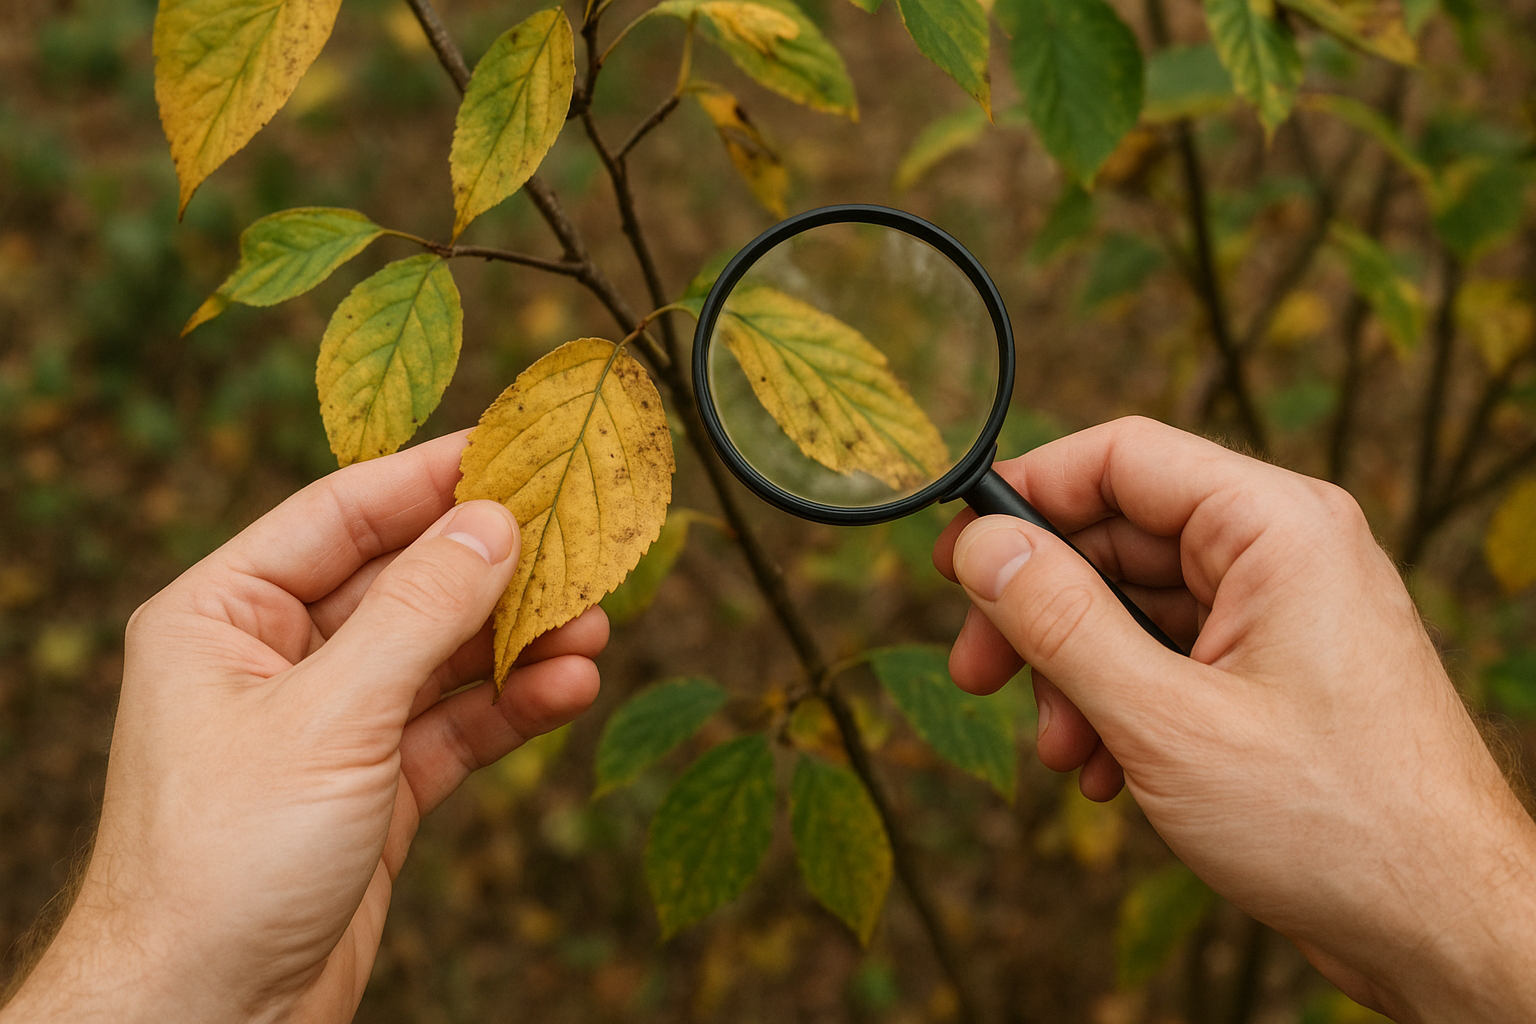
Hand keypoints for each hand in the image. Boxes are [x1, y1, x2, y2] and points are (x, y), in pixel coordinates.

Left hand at [2, 431, 605, 1023]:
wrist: (204, 1019)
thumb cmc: (225, 859)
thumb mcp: (330, 717)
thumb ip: (420, 614)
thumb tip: (494, 523)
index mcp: (223, 615)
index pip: (341, 517)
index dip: (429, 479)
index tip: (513, 449)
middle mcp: (275, 659)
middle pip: (405, 585)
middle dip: (493, 570)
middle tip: (580, 542)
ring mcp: (331, 724)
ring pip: (441, 658)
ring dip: (517, 641)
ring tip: (595, 622)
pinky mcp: (375, 788)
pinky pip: (455, 727)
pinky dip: (512, 708)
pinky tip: (570, 687)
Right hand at [932, 417, 1535, 1023]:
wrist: (1442, 928)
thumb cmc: (1333, 821)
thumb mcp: (1165, 719)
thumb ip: (1061, 622)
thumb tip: (979, 546)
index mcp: (1275, 526)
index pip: (1122, 457)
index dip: (1028, 495)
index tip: (956, 557)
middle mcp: (1283, 552)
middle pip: (1118, 537)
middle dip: (1040, 611)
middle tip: (976, 672)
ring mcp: (1281, 613)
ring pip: (1135, 606)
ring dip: (1075, 673)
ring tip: (1059, 752)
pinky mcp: (1274, 672)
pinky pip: (1169, 657)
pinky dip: (1120, 705)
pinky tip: (1104, 774)